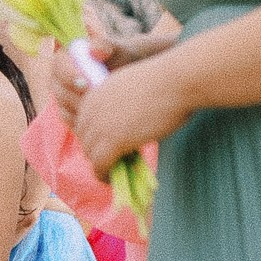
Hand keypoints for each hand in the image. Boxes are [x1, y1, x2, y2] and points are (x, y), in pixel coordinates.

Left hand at [73, 55, 182, 172]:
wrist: (177, 81)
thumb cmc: (166, 81)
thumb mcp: (131, 91)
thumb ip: (120, 106)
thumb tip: (125, 125)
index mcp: (94, 93)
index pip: (83, 123)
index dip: (95, 136)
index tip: (108, 145)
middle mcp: (90, 109)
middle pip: (84, 139)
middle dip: (97, 151)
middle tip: (112, 160)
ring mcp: (99, 125)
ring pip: (90, 154)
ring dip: (101, 164)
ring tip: (114, 170)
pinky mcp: (112, 142)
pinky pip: (99, 166)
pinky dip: (103, 175)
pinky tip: (112, 179)